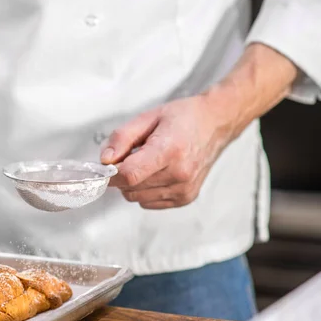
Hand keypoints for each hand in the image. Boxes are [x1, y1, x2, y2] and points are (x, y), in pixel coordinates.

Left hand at [101, 94, 234, 208]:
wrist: (215, 124)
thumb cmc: (183, 118)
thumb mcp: (147, 117)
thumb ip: (122, 138)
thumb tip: (105, 160)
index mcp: (169, 150)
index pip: (129, 174)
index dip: (111, 173)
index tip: (107, 166)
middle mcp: (179, 174)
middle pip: (130, 188)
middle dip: (121, 175)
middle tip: (130, 156)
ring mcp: (184, 189)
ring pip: (137, 197)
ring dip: (133, 183)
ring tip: (147, 162)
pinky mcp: (185, 198)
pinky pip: (149, 202)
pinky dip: (145, 190)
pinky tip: (156, 173)